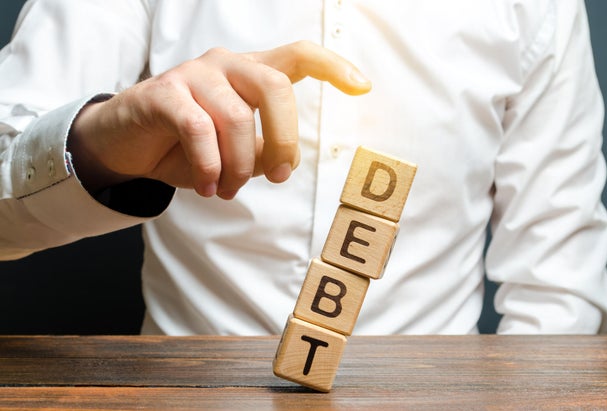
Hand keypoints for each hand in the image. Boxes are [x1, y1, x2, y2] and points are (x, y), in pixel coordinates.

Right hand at [68, 41, 370, 198]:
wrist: (128, 145)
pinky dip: (209, 166)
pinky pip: (198, 130)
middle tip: (279, 175)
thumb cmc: (188, 146)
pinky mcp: (161, 93)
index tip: (362, 87)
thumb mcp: (235, 154)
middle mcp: (226, 65)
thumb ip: (263, 152)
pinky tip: (208, 185)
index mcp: (250, 74)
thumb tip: (283, 161)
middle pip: (275, 87)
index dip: (333, 68)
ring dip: (239, 166)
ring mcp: (193, 75)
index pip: (299, 56)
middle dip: (284, 139)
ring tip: (230, 190)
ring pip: (236, 117)